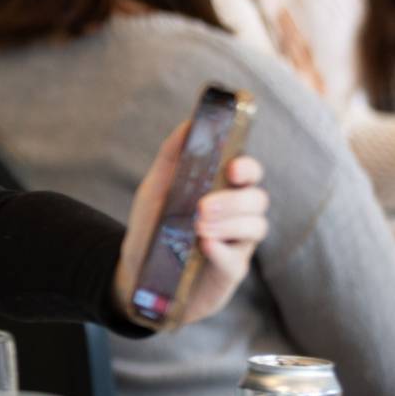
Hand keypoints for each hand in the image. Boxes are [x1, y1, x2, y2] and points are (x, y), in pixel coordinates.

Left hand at [115, 120, 269, 328]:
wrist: (136, 271)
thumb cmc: (153, 226)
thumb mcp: (156, 189)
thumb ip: (172, 157)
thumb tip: (189, 124)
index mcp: (223, 191)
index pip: (249, 174)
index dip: (248, 168)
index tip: (233, 169)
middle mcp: (237, 216)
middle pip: (258, 200)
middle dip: (235, 200)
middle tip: (203, 207)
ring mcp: (236, 244)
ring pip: (256, 228)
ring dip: (230, 223)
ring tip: (199, 226)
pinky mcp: (229, 272)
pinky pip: (237, 260)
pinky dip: (223, 250)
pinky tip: (206, 245)